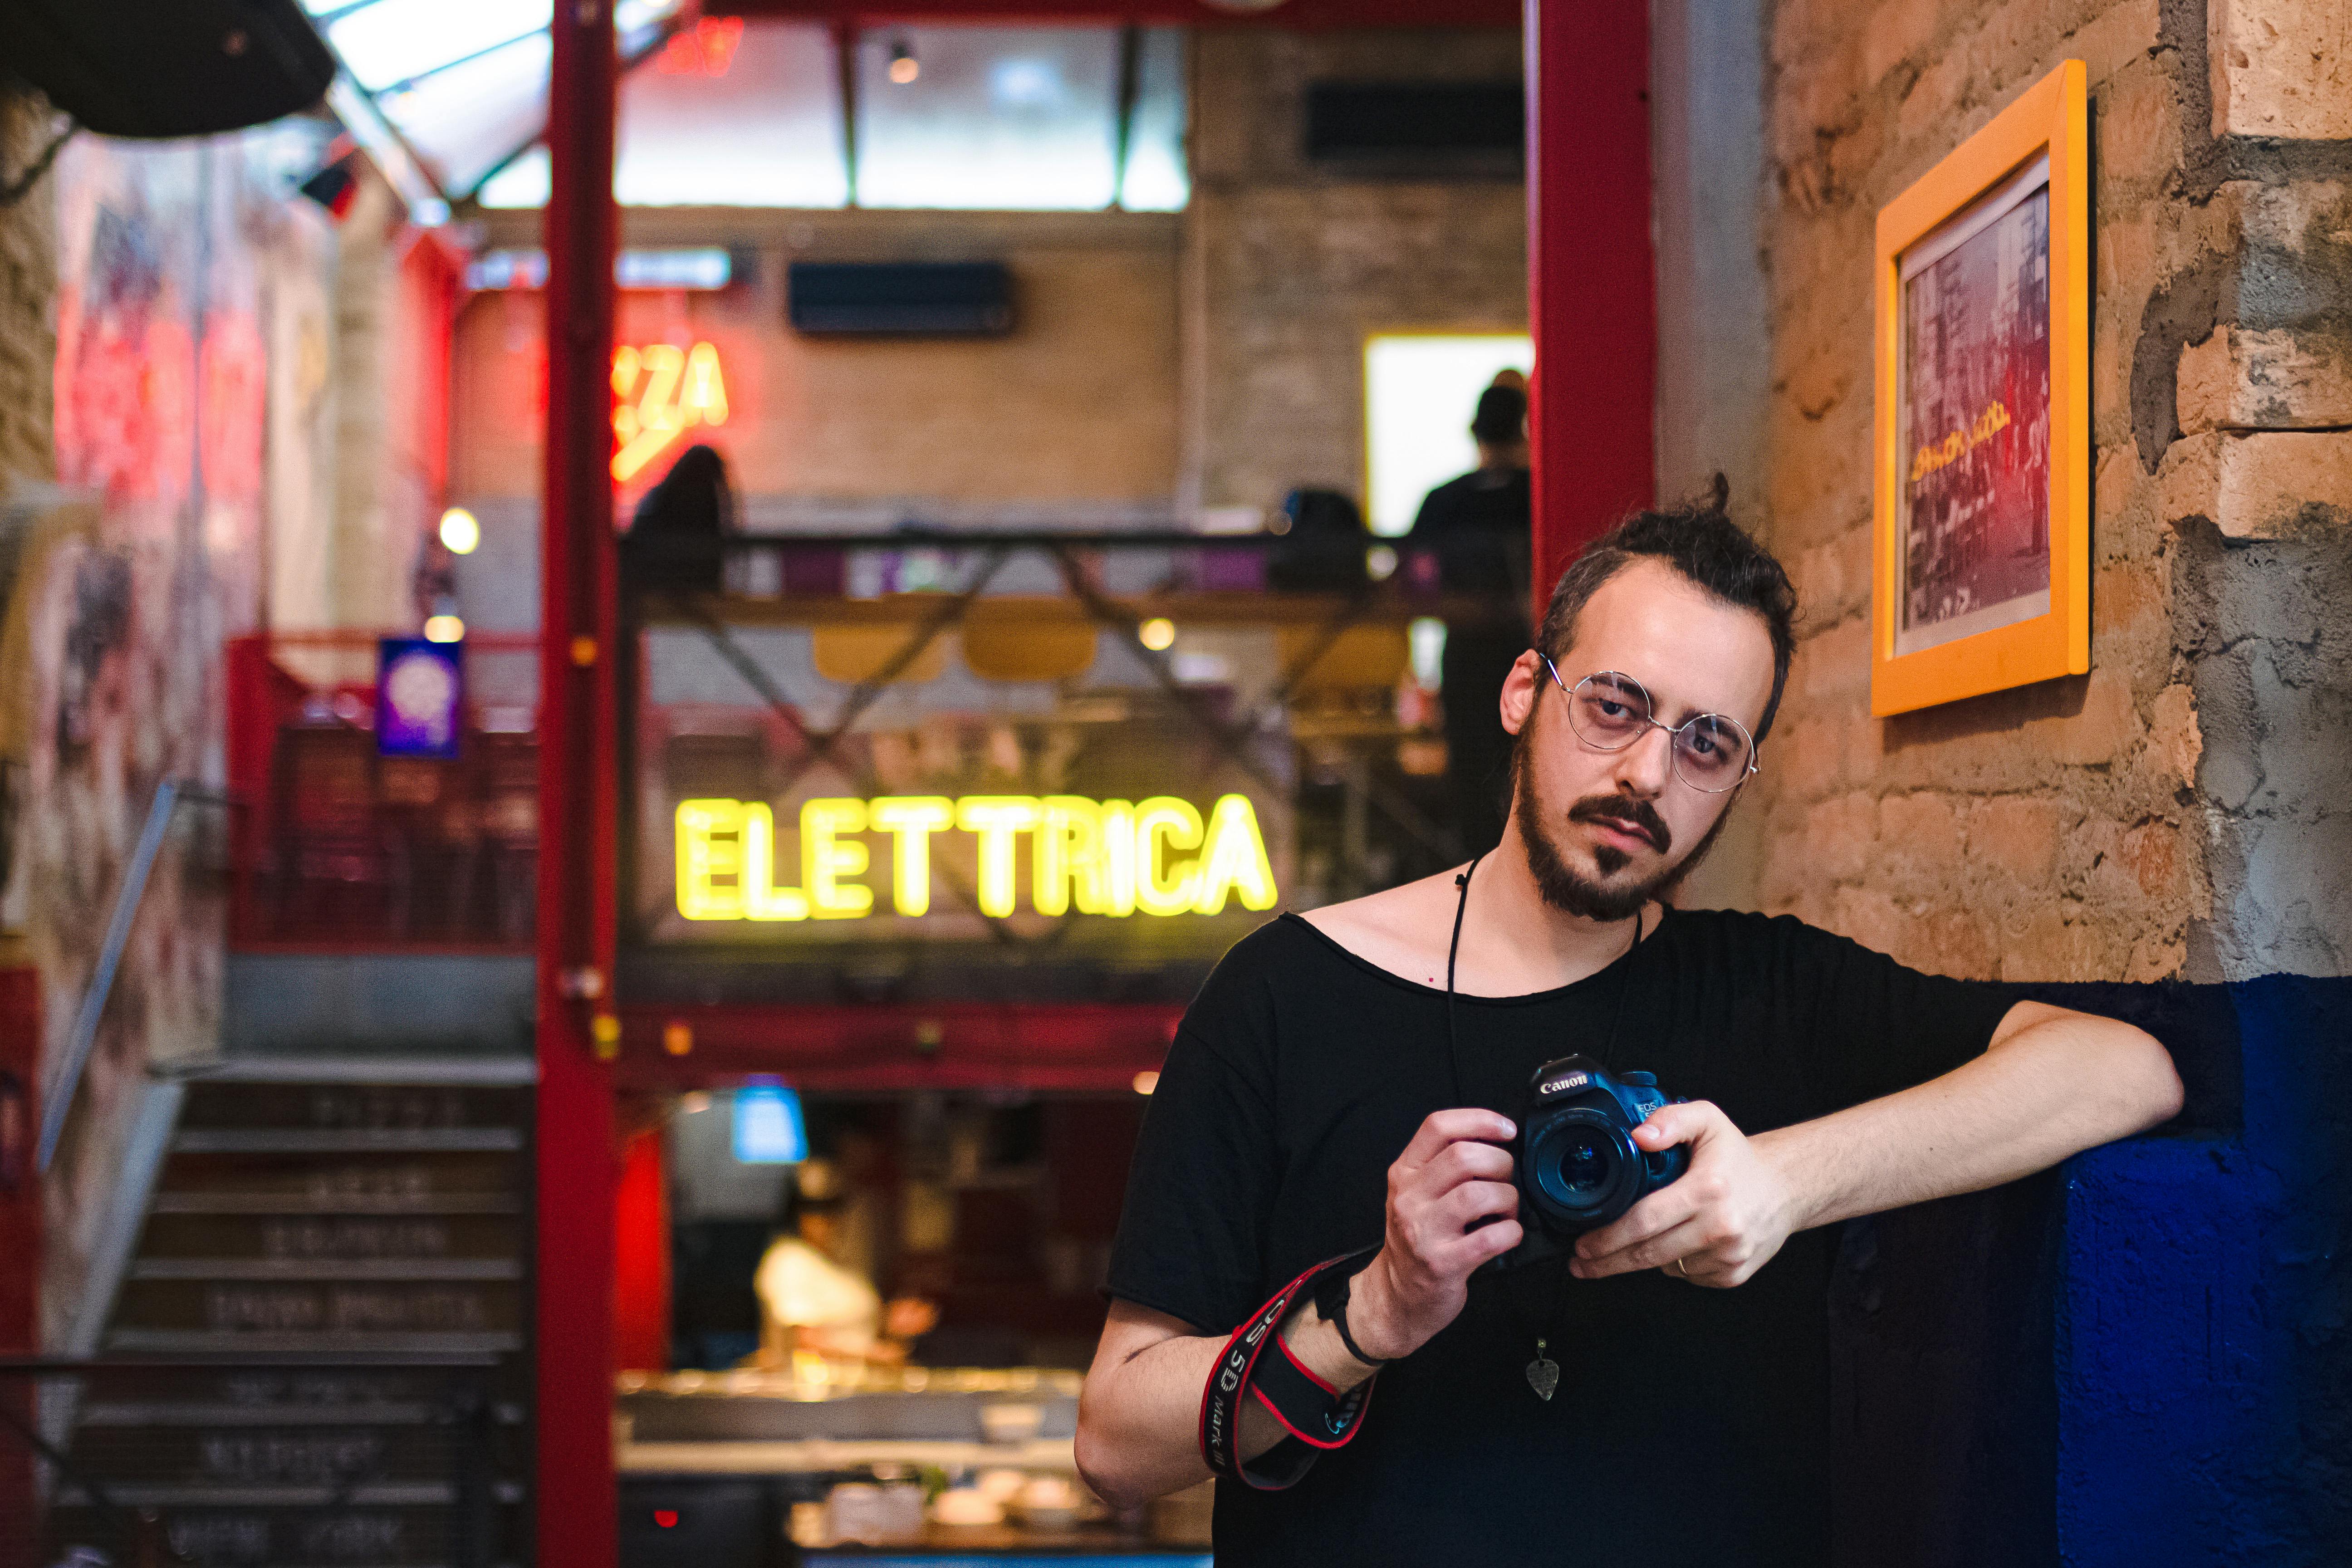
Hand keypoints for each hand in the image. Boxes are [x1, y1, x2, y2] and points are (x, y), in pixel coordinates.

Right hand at [1350, 1109, 1521, 1358]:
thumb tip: (1499, 1142)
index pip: (1438, 1126)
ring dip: (1507, 1198)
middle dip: (1501, 1163)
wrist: (1398, 1295)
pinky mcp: (1443, 1263)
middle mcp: (1409, 1198)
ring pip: (1478, 1194)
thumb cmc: (1418, 1240)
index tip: (1506, 1130)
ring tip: (1507, 1211)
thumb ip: (1444, 1166)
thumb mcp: (1417, 1194)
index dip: (1480, 1119)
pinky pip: (1491, 1236)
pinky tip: (1508, 1235)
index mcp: (1404, 1173)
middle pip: (1464, 1156)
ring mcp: (1423, 1231)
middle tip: (1507, 1180)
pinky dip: (1511, 1232)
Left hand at [1569, 1102, 1797, 1288]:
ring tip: (1631, 1243)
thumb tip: (1639, 1137)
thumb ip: (1670, 1120)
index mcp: (1708, 1190)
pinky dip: (1674, 1263)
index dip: (1607, 1237)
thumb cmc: (1738, 1158)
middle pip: (1648, 1253)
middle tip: (1581, 1263)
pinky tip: (1677, 1242)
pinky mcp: (1732, 1274)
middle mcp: (1721, 1227)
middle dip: (1608, 1261)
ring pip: (1665, 1267)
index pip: (1644, 1221)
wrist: (1785, 1189)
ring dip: (1643, 1258)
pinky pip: (1687, 1275)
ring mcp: (1728, 1256)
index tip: (1582, 1245)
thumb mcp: (1706, 1120)